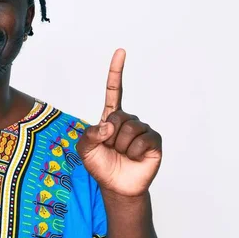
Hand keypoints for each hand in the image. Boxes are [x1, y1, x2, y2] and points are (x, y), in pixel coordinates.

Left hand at [76, 49, 161, 197]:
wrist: (116, 186)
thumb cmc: (100, 165)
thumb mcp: (84, 150)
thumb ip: (89, 135)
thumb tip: (108, 126)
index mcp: (110, 117)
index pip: (114, 90)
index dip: (116, 71)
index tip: (121, 51)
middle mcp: (128, 120)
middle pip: (118, 118)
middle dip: (110, 137)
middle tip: (112, 149)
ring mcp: (142, 129)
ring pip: (129, 130)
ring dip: (122, 147)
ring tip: (122, 155)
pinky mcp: (154, 141)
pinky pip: (142, 141)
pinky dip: (134, 152)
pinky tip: (135, 158)